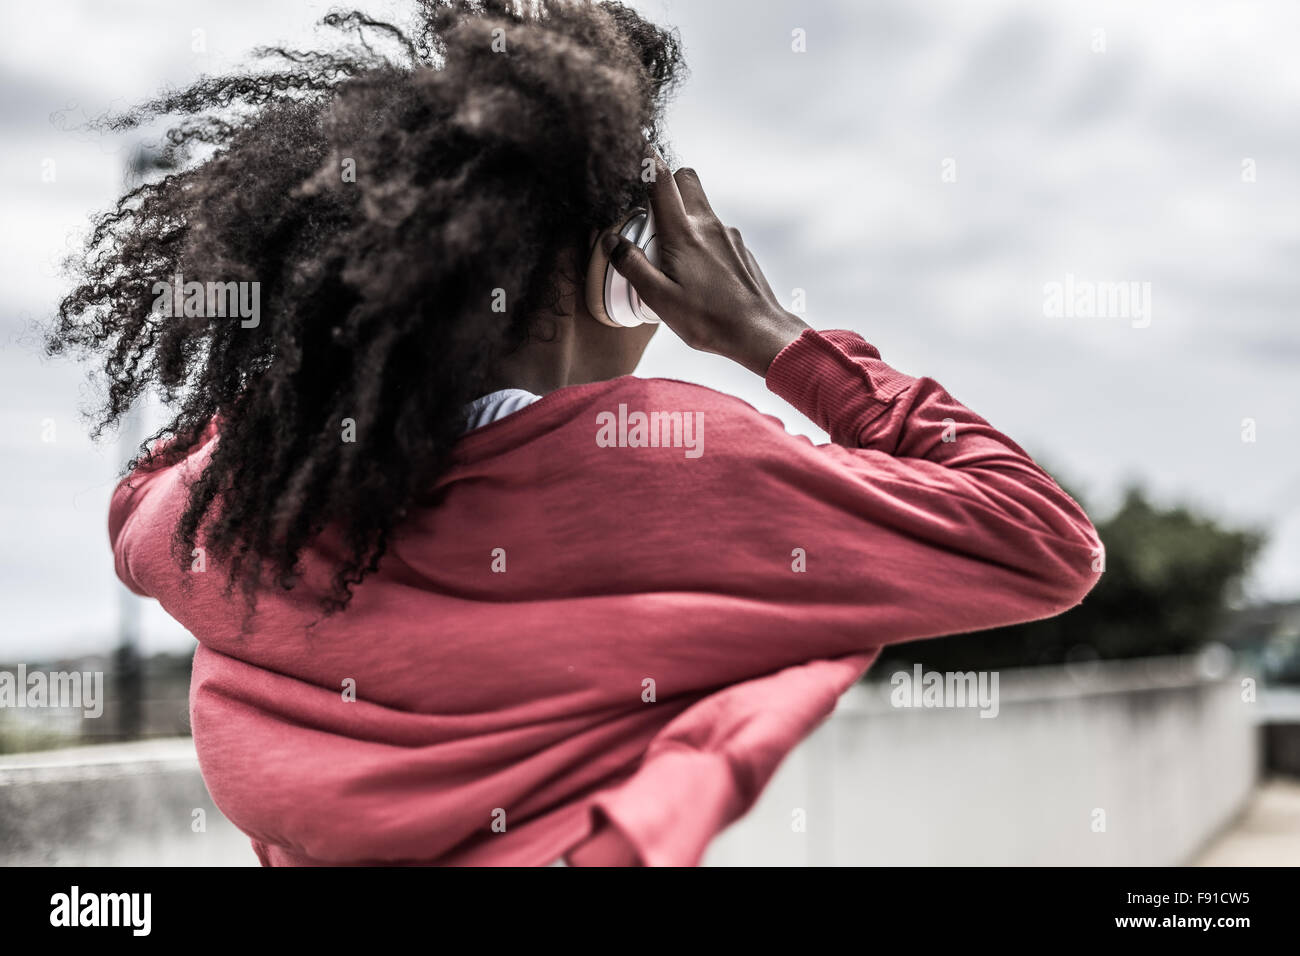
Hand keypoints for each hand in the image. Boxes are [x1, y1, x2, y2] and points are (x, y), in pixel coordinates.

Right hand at [601, 156, 808, 377]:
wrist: (760, 333)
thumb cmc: (709, 320)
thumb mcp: (660, 299)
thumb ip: (633, 266)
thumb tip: (613, 242)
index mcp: (684, 234)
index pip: (661, 181)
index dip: (646, 158)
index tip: (637, 142)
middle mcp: (708, 225)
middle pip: (686, 179)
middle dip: (666, 181)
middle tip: (650, 212)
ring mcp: (728, 235)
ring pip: (701, 206)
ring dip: (683, 214)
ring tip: (671, 255)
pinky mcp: (739, 249)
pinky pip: (714, 230)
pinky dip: (700, 238)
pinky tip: (697, 274)